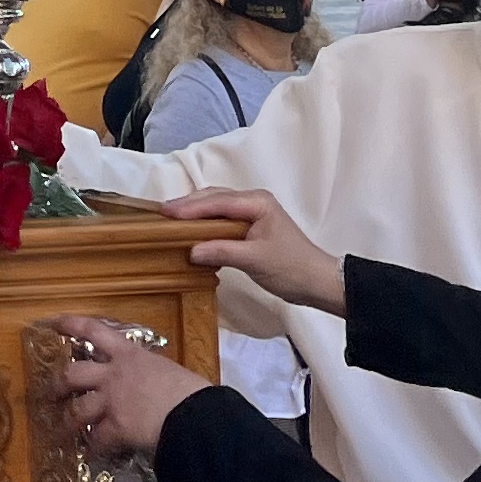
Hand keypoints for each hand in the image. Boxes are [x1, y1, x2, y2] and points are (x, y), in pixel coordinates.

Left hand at [38, 318, 211, 462]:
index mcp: (128, 354)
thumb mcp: (166, 369)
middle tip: (51, 392)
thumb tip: (152, 381)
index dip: (71, 325)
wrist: (195, 415)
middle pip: (72, 374)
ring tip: (62, 431)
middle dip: (58, 384)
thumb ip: (150, 372)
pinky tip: (90, 453)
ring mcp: (111, 401)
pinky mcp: (115, 428)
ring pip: (77, 410)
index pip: (93, 331)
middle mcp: (113, 374)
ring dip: (68, 422)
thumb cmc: (190, 389)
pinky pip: (96, 439)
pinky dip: (92, 447)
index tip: (55, 324)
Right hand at [163, 190, 349, 317]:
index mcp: (257, 202)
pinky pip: (222, 220)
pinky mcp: (252, 228)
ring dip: (196, 214)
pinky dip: (206, 224)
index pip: (217, 201)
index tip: (166, 213)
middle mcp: (254, 202)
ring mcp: (253, 214)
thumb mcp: (256, 261)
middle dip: (189, 206)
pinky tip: (193, 233)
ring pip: (217, 208)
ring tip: (171, 221)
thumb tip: (190, 250)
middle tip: (162, 215)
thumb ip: (223, 252)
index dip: (190, 207)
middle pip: (215, 199)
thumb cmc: (291, 268)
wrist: (318, 283)